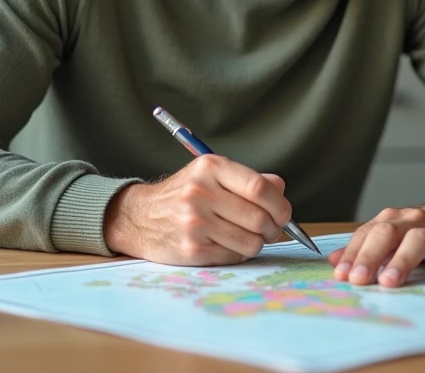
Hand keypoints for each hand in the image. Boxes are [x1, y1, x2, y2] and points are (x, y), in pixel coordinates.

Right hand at [103, 154, 291, 265]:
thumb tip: (281, 188)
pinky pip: (234, 256)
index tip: (284, 214)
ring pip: (250, 241)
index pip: (259, 188)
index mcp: (210, 167)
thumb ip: (248, 180)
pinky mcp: (192, 249)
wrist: (139, 217)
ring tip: (249, 237)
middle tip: (272, 231)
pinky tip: (228, 245)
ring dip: (257, 243)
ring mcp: (195, 223)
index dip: (280, 205)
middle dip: (274, 228)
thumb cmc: (184, 194)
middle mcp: (200, 193)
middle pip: (259, 217)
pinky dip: (239, 254)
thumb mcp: (211, 175)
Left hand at [329, 195, 424, 287]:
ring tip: (388, 282)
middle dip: (371, 256)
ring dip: (401, 261)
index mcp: (394, 219)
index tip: (340, 274)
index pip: (369, 232)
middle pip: (389, 233)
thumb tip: (335, 261)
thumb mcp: (396, 232)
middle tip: (358, 279)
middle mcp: (414, 221)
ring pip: (418, 241)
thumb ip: (367, 246)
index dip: (353, 252)